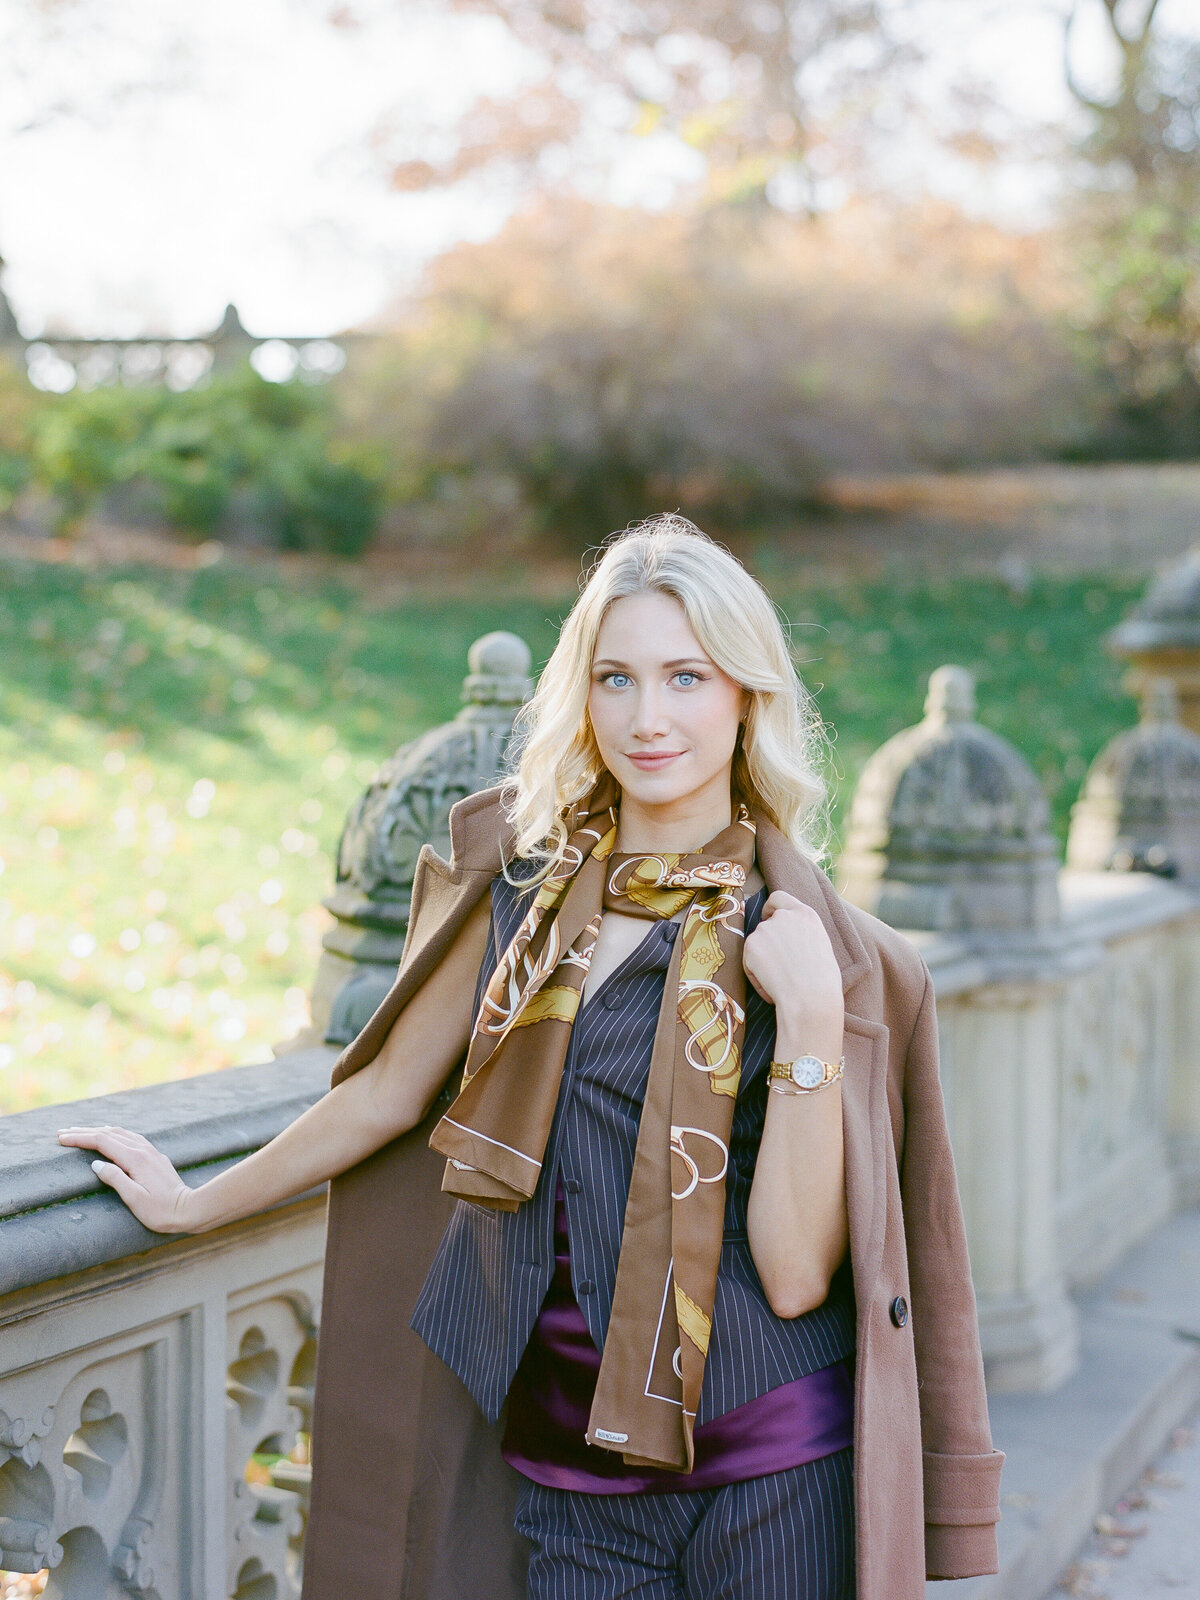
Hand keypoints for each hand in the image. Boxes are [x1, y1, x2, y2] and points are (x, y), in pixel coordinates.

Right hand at [57, 1125, 195, 1233]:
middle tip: (62, 1133)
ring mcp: (151, 1151)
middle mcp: (143, 1150)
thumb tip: (95, 1164)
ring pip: (120, 1133)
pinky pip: (131, 1137)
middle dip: (84, 1132)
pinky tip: (111, 1135)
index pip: (102, 1141)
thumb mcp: (134, 1199)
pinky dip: (115, 1134)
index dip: (80, 1138)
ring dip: (99, 1130)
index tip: (61, 1139)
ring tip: (80, 1132)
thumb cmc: (161, 1211)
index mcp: (136, 1159)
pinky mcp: (155, 1156)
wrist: (189, 1209)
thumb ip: (115, 1179)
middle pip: (109, 1134)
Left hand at [742, 890, 843, 1046]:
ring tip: (782, 981)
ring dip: (763, 961)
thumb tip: (786, 939)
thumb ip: (801, 933)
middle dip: (767, 942)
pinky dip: (756, 976)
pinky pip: (748, 963)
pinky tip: (772, 987)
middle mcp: (783, 916)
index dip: (770, 908)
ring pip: (757, 945)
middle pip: (765, 924)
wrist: (810, 997)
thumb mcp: (819, 945)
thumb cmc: (822, 981)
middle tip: (778, 965)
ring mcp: (765, 929)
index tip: (767, 917)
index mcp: (805, 914)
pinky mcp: (750, 945)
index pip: (779, 897)